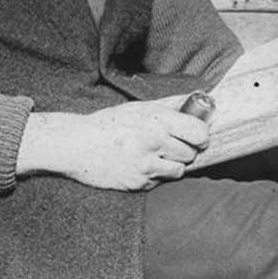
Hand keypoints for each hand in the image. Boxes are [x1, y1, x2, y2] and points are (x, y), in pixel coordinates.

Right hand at [16, 101, 209, 191]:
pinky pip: (160, 182)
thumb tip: (199, 95)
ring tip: (157, 155)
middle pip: (191, 153)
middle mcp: (154, 143)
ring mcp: (146, 166)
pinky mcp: (138, 183)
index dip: (201, 134)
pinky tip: (140, 165)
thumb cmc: (109, 124)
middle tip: (172, 144)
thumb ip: (171, 103)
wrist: (76, 145)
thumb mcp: (139, 107)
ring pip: (179, 170)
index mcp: (156, 120)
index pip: (199, 132)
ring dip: (173, 164)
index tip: (197, 134)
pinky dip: (155, 175)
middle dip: (186, 149)